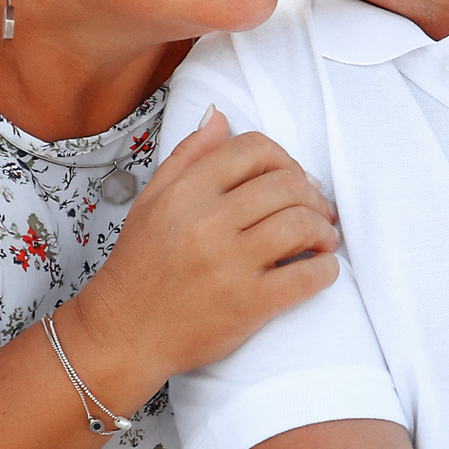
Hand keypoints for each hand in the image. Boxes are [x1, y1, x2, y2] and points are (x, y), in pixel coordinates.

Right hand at [71, 109, 339, 397]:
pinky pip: (307, 277)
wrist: (124, 333)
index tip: (291, 179)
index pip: (254, 148)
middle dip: (312, 194)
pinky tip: (321, 269)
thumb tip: (220, 116)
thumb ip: (188, 156)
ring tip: (321, 239)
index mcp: (185, 192)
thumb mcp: (151, 201)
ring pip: (301, 224)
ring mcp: (229, 264)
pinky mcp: (248, 304)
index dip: (284, 159)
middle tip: (316, 211)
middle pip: (286, 184)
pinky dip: (325, 270)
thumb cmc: (140, 266)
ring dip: (323, 229)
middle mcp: (207, 222)